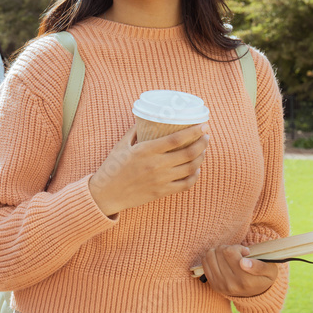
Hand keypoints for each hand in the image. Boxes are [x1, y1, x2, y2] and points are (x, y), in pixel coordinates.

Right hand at [88, 124, 208, 216]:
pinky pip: (186, 184)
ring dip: (201, 157)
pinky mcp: (161, 192)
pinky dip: (195, 176)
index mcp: (146, 151)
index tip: (203, 125)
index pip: (176, 139)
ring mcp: (160, 180)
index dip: (193, 132)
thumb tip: (146, 118)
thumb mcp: (121, 145)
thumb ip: (135, 132)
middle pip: (188, 153)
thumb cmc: (112, 167)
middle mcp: (156, 165)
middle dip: (202, 143)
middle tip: (206, 135)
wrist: (106, 193)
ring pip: (191, 168)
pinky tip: (196, 169)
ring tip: (203, 150)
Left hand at [201, 245, 277, 297]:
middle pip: (220, 251)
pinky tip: (223, 261)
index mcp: (246, 281)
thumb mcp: (270, 271)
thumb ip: (260, 266)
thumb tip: (243, 262)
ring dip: (219, 251)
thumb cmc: (263, 277)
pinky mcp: (213, 284)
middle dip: (229, 248)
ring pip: (210, 254)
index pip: (230, 252)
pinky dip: (213, 257)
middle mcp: (231, 284)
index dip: (238, 248)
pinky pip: (205, 262)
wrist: (255, 294)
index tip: (245, 252)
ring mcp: (220, 285)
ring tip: (230, 257)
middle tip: (237, 254)